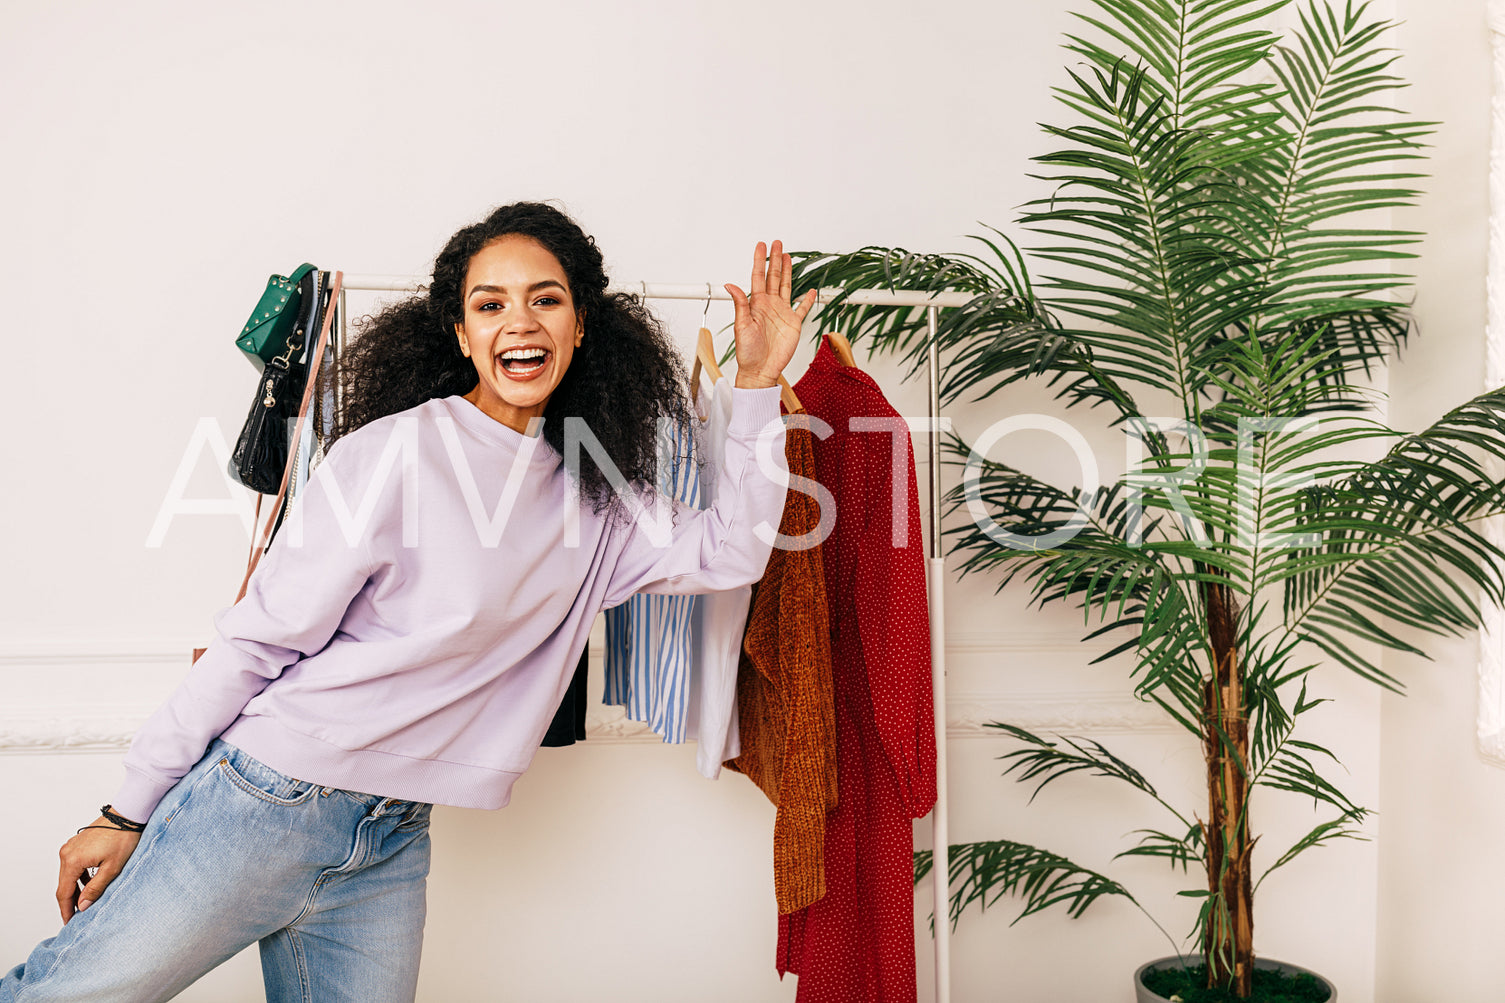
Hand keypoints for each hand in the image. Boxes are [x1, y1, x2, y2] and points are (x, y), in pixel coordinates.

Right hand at [57, 818, 140, 922]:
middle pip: (64, 884)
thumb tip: (83, 906)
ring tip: (84, 902)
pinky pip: (73, 864)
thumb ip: (95, 888)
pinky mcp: (78, 843)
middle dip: (69, 902)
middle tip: (76, 917)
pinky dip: (79, 876)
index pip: (64, 892)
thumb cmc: (123, 837)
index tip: (69, 922)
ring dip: (75, 889)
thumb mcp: (112, 868)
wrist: (128, 814)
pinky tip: (89, 883)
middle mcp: (67, 853)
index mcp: (72, 860)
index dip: (66, 910)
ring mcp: (71, 846)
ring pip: (68, 874)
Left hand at [724, 240, 817, 388]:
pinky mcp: (793, 324)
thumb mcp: (741, 326)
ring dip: (788, 272)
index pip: (758, 277)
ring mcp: (782, 313)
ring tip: (788, 257)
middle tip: (776, 243)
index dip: (759, 261)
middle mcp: (769, 305)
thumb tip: (730, 285)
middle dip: (775, 260)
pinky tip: (811, 291)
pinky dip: (808, 300)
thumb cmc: (747, 352)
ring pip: (787, 287)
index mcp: (756, 304)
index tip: (760, 246)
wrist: (760, 370)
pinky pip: (803, 308)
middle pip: (774, 277)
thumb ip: (740, 304)